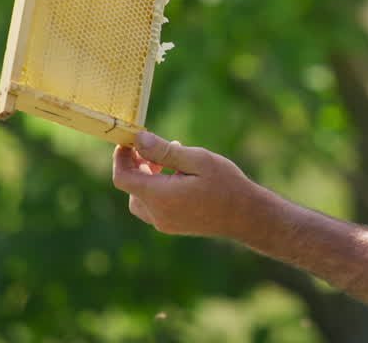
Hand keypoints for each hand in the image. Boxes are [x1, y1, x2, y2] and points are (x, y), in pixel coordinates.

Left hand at [112, 131, 266, 238]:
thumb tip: (139, 139)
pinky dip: (156, 190)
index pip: (122, 178)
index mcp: (160, 197)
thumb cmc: (226, 184)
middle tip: (153, 147)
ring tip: (167, 161)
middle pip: (130, 187)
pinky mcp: (173, 226)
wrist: (246, 216)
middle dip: (136, 165)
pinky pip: (153, 207)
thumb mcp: (197, 159)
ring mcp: (165, 223)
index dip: (121, 157)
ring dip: (146, 178)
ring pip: (140, 198)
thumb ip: (165, 150)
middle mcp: (157, 214)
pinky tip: (176, 177)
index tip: (130, 141)